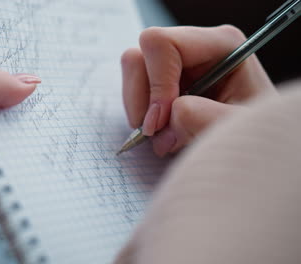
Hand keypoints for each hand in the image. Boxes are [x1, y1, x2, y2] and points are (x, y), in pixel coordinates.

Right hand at [121, 25, 276, 156]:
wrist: (250, 145)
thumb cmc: (252, 133)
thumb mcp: (234, 128)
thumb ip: (203, 118)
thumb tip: (166, 118)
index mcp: (220, 44)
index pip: (162, 44)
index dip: (156, 84)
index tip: (160, 122)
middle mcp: (193, 47)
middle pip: (138, 57)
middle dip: (142, 100)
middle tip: (158, 133)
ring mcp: (173, 63)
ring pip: (131, 74)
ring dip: (140, 111)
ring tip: (165, 136)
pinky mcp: (161, 81)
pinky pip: (133, 91)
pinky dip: (140, 116)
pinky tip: (165, 131)